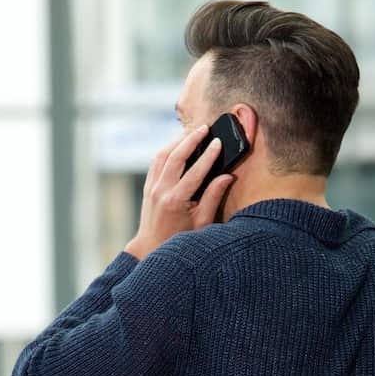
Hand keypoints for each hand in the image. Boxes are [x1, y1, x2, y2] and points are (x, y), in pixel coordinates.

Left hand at [126, 124, 233, 257]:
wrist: (151, 247)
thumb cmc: (180, 238)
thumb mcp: (202, 222)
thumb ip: (214, 197)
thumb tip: (227, 177)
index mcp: (176, 201)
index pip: (195, 172)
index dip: (208, 155)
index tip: (218, 142)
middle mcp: (161, 191)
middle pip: (176, 157)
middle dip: (191, 140)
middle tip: (205, 128)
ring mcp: (151, 188)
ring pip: (163, 155)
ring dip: (178, 141)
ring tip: (193, 132)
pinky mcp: (147, 186)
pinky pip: (156, 162)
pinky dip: (167, 150)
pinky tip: (178, 145)